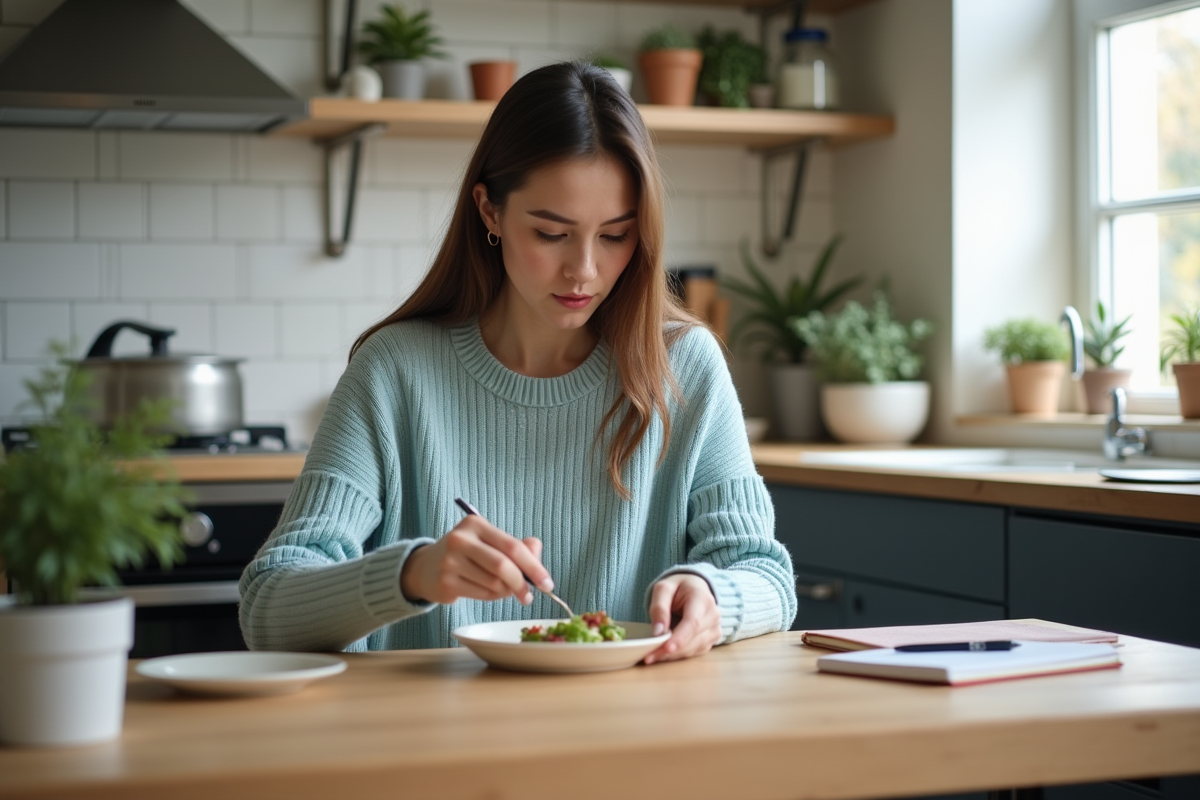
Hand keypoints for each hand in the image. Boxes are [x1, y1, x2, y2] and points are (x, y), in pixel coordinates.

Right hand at [400, 516, 551, 605]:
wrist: (426, 567)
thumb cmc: (468, 554)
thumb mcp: (490, 543)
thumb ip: (518, 547)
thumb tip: (537, 554)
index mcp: (476, 524)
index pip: (512, 546)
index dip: (534, 566)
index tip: (547, 583)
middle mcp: (461, 540)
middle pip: (503, 566)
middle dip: (522, 584)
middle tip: (530, 596)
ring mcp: (450, 561)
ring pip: (494, 584)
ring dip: (506, 592)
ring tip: (502, 589)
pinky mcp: (446, 582)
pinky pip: (482, 595)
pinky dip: (492, 597)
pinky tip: (487, 591)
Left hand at [643, 573, 721, 664]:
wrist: (695, 589)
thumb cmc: (678, 588)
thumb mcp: (663, 589)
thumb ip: (659, 607)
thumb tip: (658, 632)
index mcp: (702, 598)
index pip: (693, 622)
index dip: (680, 637)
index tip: (666, 648)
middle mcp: (713, 615)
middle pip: (692, 638)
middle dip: (670, 650)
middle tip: (648, 656)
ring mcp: (714, 629)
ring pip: (693, 649)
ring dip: (672, 655)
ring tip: (652, 656)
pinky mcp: (711, 640)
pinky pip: (694, 652)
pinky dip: (678, 655)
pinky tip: (663, 653)